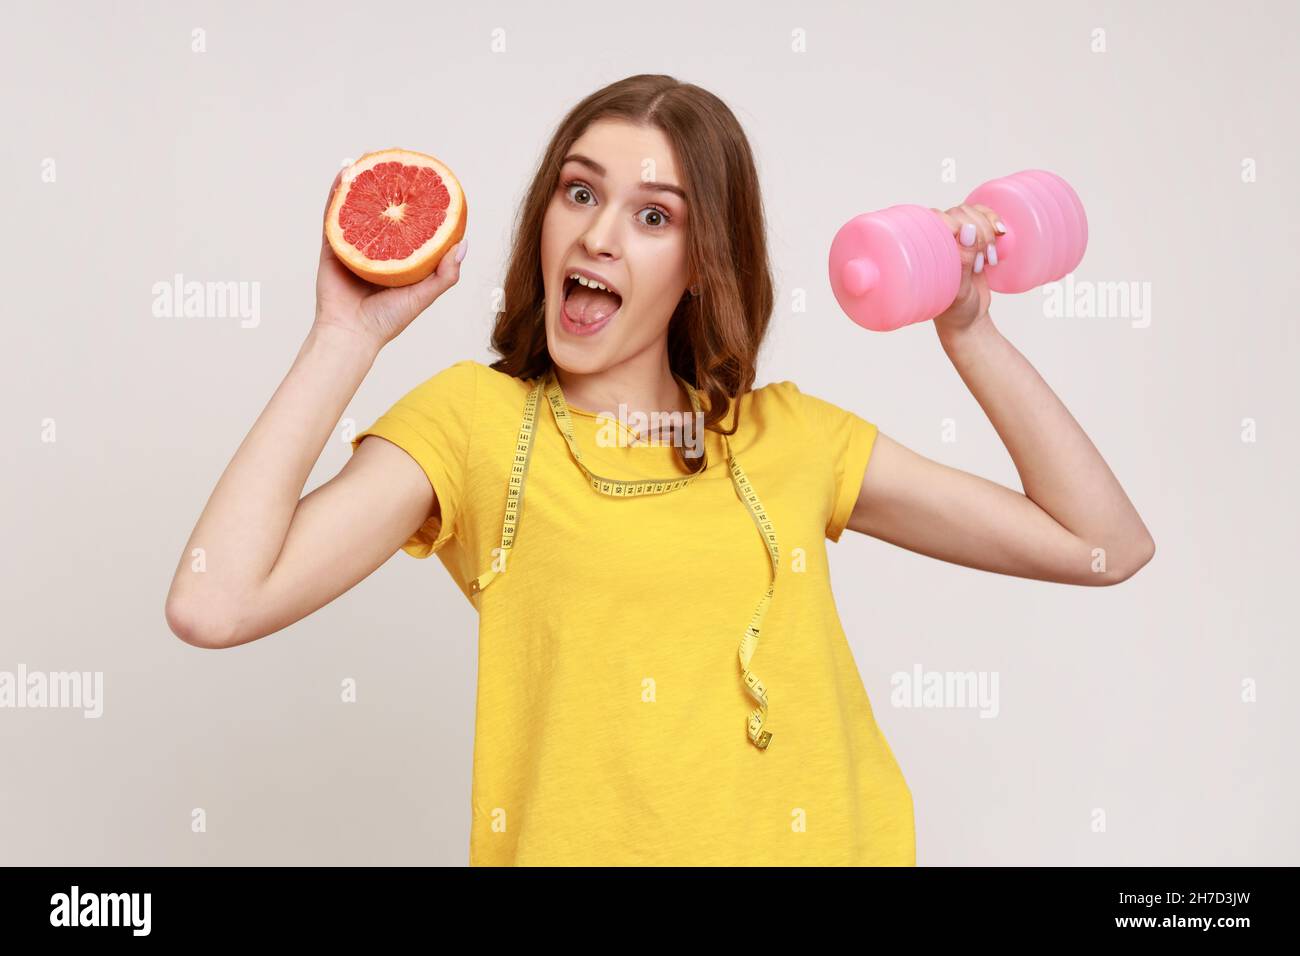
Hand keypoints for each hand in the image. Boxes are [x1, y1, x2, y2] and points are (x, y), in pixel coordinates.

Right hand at [312, 167, 466, 351]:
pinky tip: (346, 173)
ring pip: (358, 206)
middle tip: (398, 159)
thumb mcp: (424, 296)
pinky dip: (338, 193)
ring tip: (370, 157)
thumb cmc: (387, 321)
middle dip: (388, 184)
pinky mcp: (333, 246)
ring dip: (362, 180)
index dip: (417, 202)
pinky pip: (334, 214)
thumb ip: (445, 274)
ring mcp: (353, 244)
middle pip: (382, 209)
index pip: (410, 224)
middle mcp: (376, 248)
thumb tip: (464, 243)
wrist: (351, 334)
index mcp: (398, 258)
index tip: (427, 181)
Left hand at [928, 202, 1002, 336]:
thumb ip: (963, 262)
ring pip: (973, 212)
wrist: (968, 320)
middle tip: (982, 263)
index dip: (959, 225)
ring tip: (989, 259)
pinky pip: (984, 217)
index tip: (972, 250)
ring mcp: (956, 237)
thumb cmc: (956, 311)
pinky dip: (995, 221)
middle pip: (960, 213)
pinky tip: (1001, 233)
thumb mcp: (960, 292)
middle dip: (979, 234)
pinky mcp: (973, 238)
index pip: (938, 217)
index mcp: (925, 250)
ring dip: (988, 231)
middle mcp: (938, 238)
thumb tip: (967, 231)